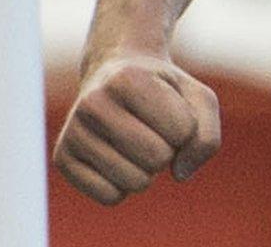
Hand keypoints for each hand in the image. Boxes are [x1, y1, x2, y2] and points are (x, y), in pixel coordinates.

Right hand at [52, 53, 220, 204]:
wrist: (115, 73)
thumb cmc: (163, 89)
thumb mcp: (198, 98)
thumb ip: (207, 137)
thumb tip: (180, 174)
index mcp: (128, 80)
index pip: (183, 131)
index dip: (186, 126)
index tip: (169, 108)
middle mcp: (93, 103)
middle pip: (157, 158)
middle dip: (167, 149)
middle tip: (152, 127)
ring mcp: (72, 132)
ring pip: (135, 182)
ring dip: (147, 169)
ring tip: (135, 141)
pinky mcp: (62, 158)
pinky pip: (109, 197)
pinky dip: (124, 187)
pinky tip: (118, 158)